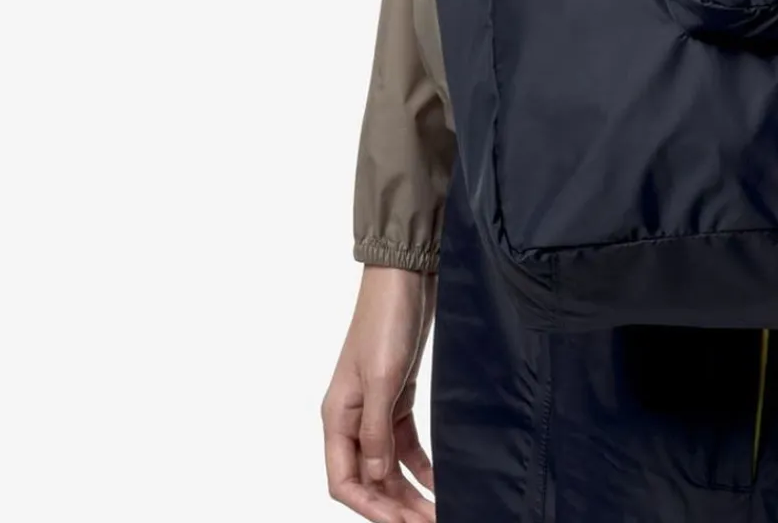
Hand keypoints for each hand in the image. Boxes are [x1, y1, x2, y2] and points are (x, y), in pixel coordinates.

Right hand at [322, 266, 435, 521]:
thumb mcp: (382, 377)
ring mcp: (375, 409)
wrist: (405, 278)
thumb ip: (376, 431)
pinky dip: (422, 465)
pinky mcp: (397, 397)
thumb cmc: (386, 322)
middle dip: (396, 506)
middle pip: (370, 480)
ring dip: (410, 491)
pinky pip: (405, 444)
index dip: (371, 508)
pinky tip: (441, 481)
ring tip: (438, 511)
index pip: (344, 482)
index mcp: (336, 418)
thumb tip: (376, 479)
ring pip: (388, 466)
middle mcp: (352, 419)